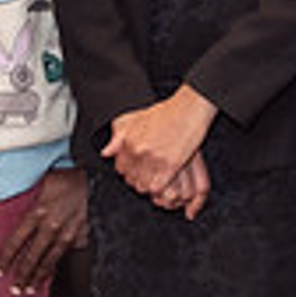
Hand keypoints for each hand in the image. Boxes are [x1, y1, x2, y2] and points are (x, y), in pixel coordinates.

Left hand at [0, 167, 90, 292]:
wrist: (97, 178)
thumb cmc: (68, 176)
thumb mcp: (42, 181)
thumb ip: (27, 193)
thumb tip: (2, 197)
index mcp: (38, 212)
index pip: (16, 241)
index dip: (5, 258)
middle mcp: (52, 226)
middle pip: (32, 257)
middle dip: (21, 275)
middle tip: (13, 289)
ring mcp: (68, 233)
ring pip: (50, 260)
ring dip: (39, 277)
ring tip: (29, 289)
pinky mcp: (82, 236)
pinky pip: (67, 255)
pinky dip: (57, 267)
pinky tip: (50, 275)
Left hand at [104, 84, 218, 206]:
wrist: (190, 108)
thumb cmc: (168, 111)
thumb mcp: (137, 119)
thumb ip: (119, 137)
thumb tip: (106, 152)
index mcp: (129, 140)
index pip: (120, 168)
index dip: (129, 172)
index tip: (138, 170)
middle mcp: (138, 150)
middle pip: (131, 179)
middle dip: (139, 180)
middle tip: (149, 176)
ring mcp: (153, 158)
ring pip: (143, 186)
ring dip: (149, 186)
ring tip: (156, 180)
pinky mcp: (170, 165)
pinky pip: (157, 187)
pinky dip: (159, 188)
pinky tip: (164, 182)